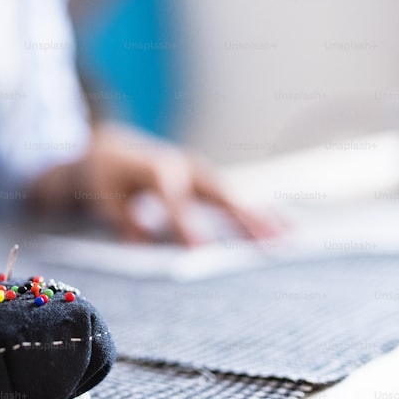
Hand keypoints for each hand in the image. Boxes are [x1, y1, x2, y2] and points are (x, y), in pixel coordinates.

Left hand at [78, 124, 276, 243]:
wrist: (112, 148)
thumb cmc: (107, 174)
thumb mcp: (105, 196)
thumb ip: (125, 219)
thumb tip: (146, 243)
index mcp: (158, 167)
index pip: (175, 197)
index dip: (187, 222)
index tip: (201, 249)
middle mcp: (186, 167)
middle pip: (220, 194)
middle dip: (245, 218)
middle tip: (271, 243)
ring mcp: (202, 174)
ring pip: (236, 197)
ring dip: (264, 217)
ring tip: (293, 238)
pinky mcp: (209, 183)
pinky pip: (237, 200)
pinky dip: (262, 213)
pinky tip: (287, 228)